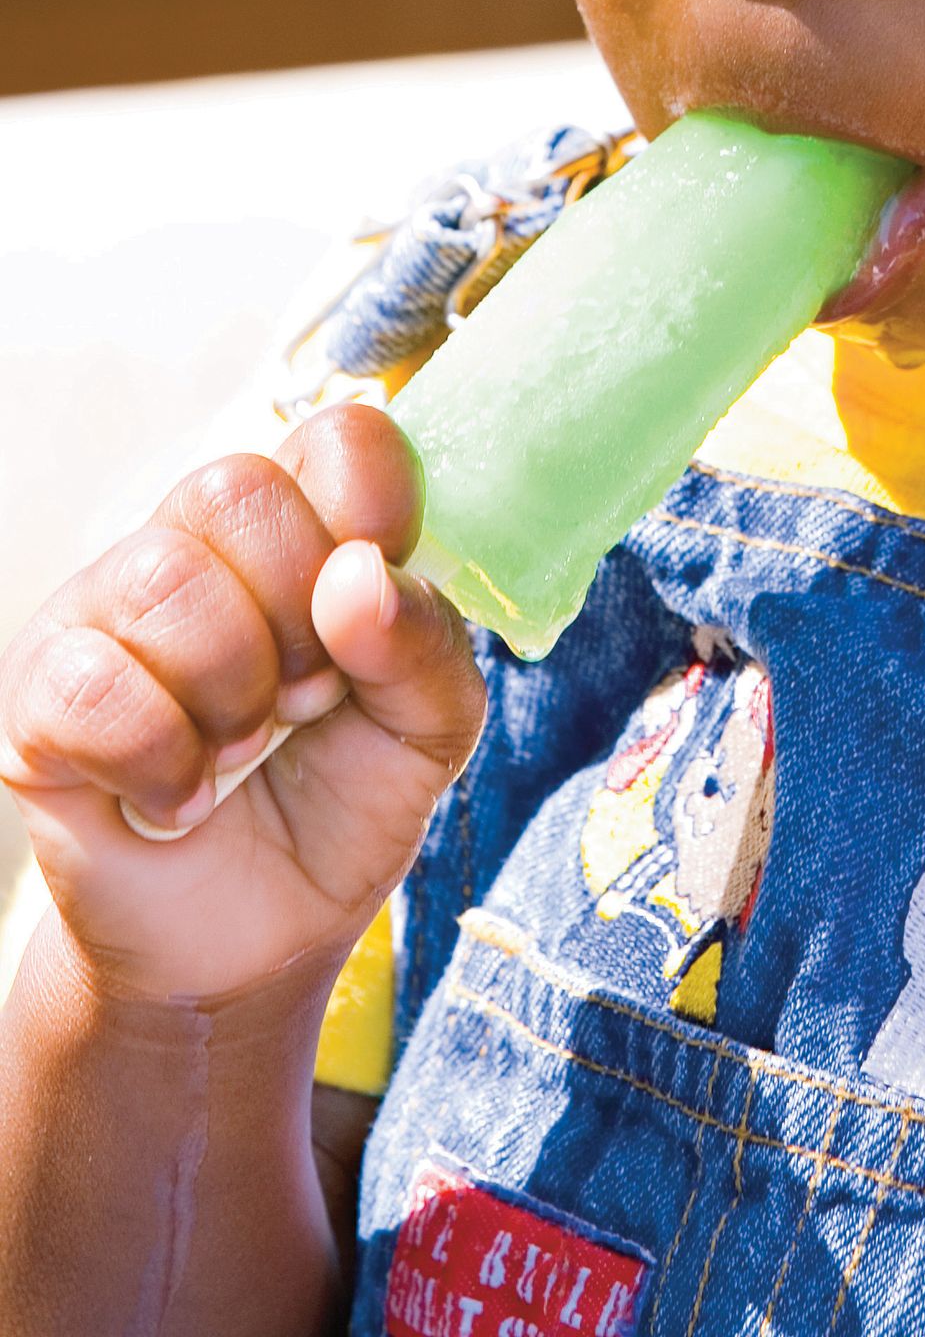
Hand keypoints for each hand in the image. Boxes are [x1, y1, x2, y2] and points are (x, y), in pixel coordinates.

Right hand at [0, 403, 485, 1005]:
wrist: (249, 945)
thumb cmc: (336, 808)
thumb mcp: (428, 734)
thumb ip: (424, 645)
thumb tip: (360, 577)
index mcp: (304, 526)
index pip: (340, 437)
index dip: (373, 516)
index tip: (372, 614)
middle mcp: (196, 544)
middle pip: (237, 488)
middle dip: (297, 618)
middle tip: (306, 699)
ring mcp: (106, 611)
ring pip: (162, 579)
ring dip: (230, 696)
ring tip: (242, 753)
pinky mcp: (38, 693)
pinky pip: (93, 684)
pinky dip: (158, 761)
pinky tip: (177, 798)